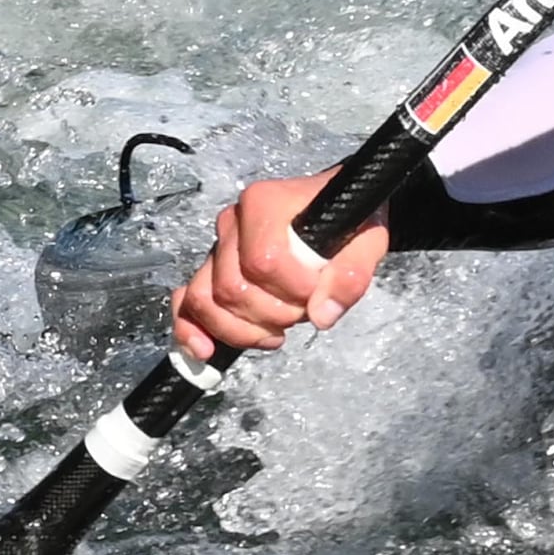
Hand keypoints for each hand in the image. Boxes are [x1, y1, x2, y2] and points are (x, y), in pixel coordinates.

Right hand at [170, 169, 394, 356]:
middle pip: (232, 288)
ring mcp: (217, 248)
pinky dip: (191, 329)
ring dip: (242, 330)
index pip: (263, 262)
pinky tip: (206, 351)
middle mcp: (232, 222)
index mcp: (264, 203)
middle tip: (304, 310)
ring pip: (206, 300)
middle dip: (272, 314)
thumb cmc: (348, 222)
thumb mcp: (367, 241)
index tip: (319, 290)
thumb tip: (322, 314)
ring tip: (277, 331)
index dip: (292, 290)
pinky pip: (187, 303)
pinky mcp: (211, 272)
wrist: (335, 215)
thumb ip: (352, 274)